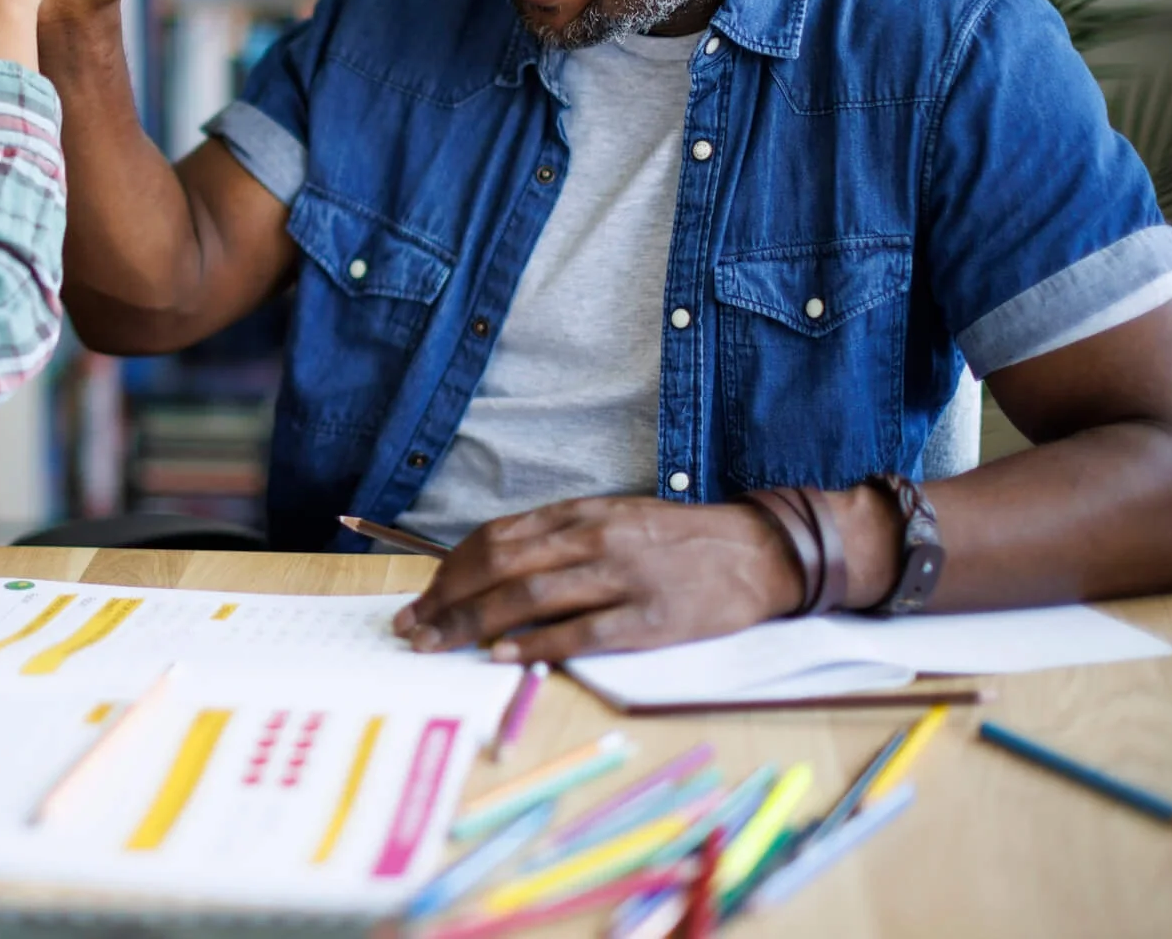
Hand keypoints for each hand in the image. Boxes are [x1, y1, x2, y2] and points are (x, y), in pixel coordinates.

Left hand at [391, 498, 805, 662]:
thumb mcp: (612, 519)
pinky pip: (582, 632)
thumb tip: (492, 568)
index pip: (495, 539)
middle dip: (447, 600)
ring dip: (474, 623)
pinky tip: (502, 656)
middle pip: (500, 568)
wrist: (758, 551)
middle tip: (413, 629)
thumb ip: (558, 539)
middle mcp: (594, 540)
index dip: (449, 571)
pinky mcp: (650, 618)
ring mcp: (622, 578)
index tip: (421, 599)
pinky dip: (537, 644)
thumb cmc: (677, 540)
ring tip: (440, 645)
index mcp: (581, 514)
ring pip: (530, 598)